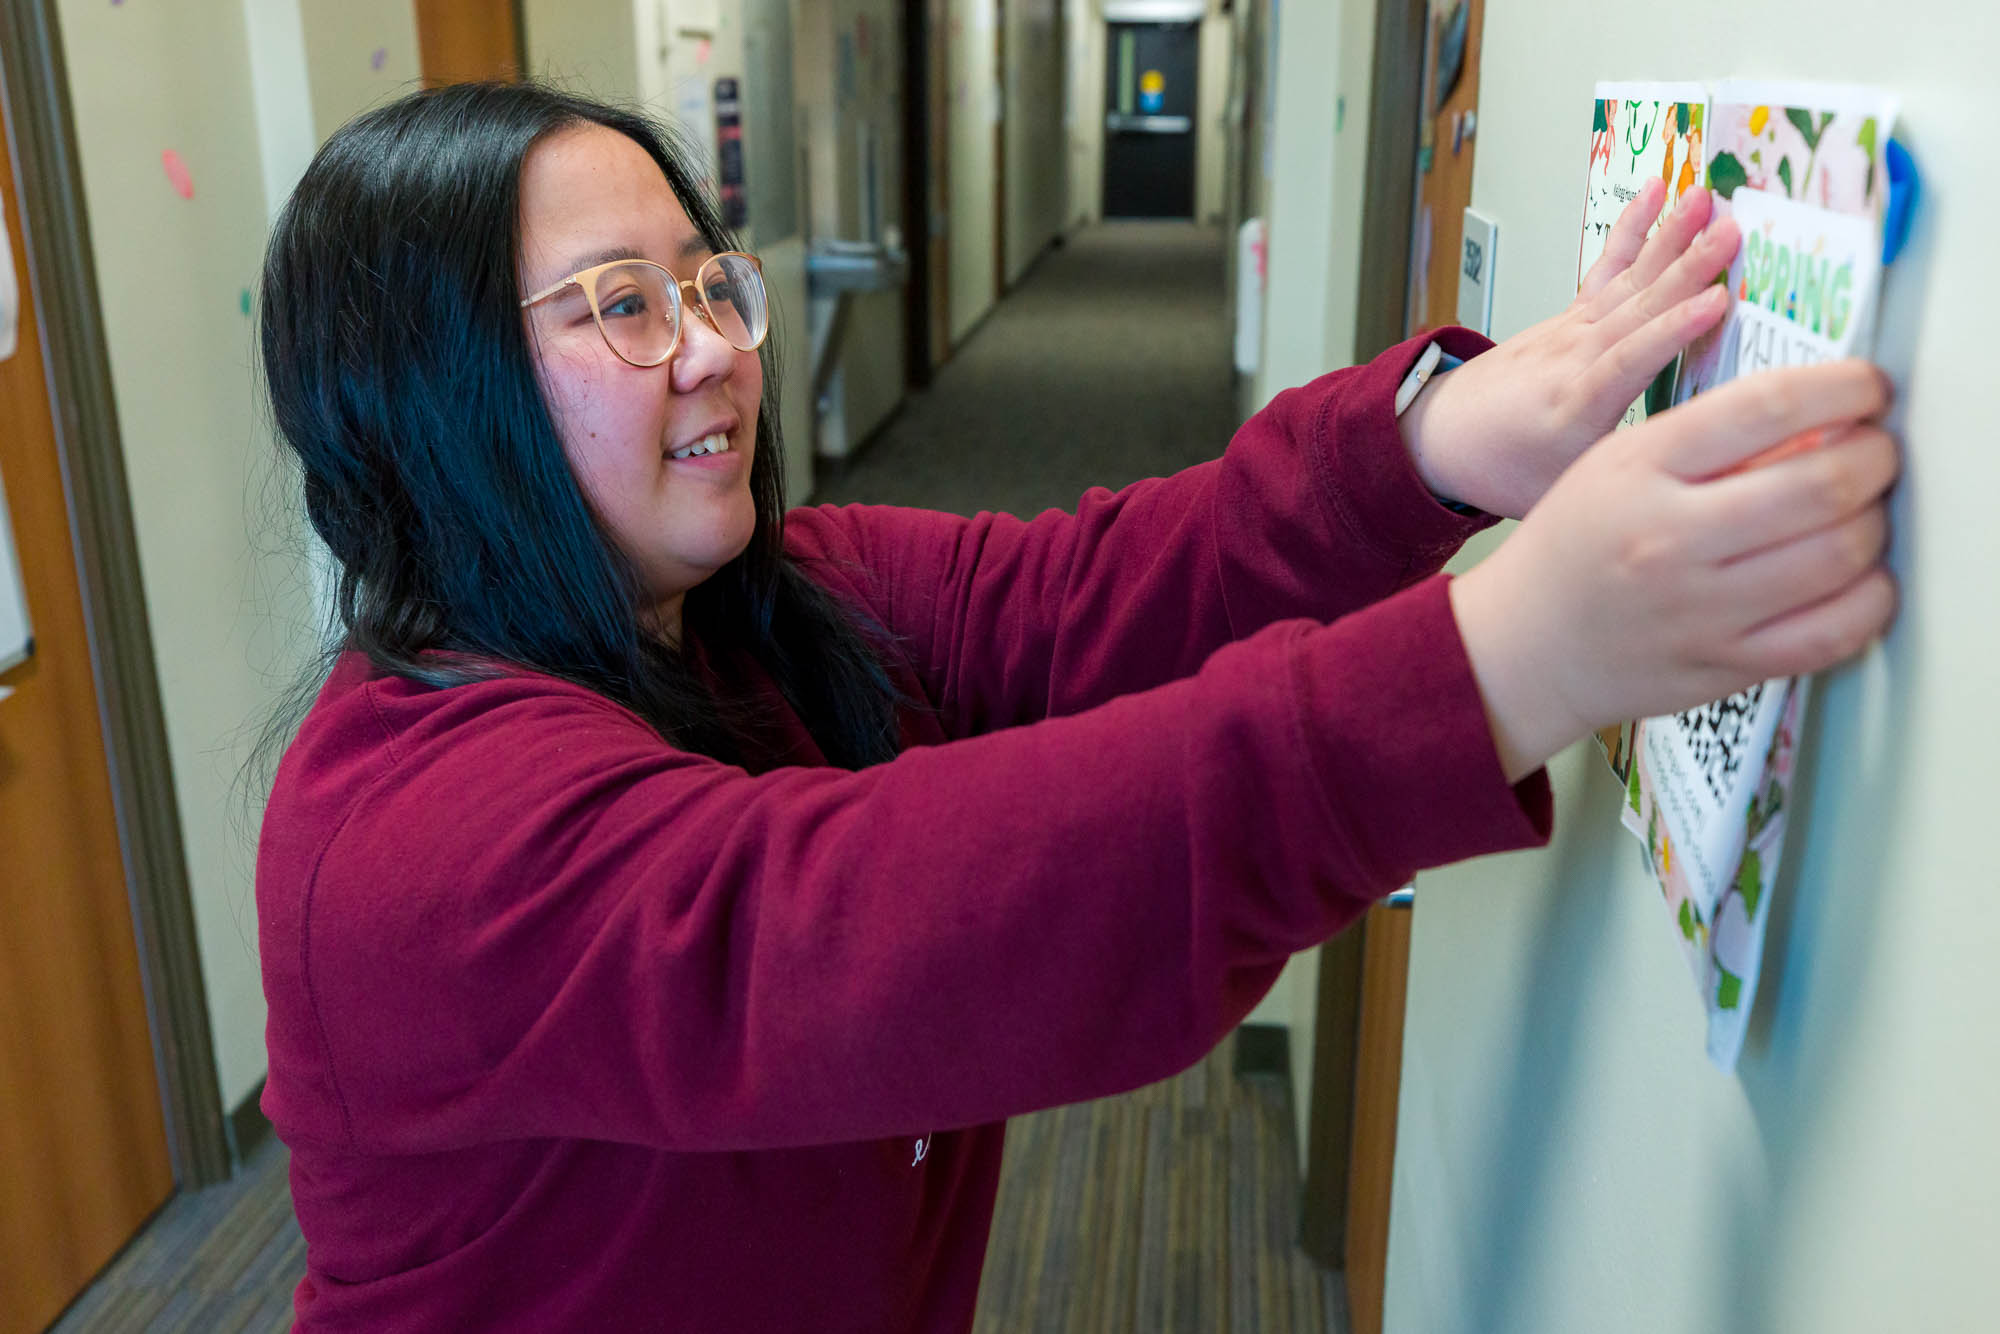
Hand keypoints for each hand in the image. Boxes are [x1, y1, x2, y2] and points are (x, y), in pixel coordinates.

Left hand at [1401, 178, 1740, 518]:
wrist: (1440, 439)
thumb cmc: (1506, 472)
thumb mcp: (1566, 498)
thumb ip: (1627, 482)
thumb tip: (1696, 477)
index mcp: (1573, 411)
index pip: (1628, 363)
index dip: (1671, 333)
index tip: (1715, 304)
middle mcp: (1572, 361)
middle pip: (1638, 308)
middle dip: (1687, 268)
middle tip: (1732, 231)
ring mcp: (1571, 331)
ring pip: (1630, 280)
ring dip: (1671, 239)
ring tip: (1706, 199)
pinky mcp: (1572, 316)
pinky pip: (1608, 266)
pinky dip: (1633, 228)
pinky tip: (1657, 193)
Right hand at [1448, 360, 1899, 781]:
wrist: (1524, 644)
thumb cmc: (1574, 548)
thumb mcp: (1619, 463)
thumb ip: (1713, 439)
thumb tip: (1825, 418)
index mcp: (1640, 469)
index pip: (1770, 406)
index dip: (1846, 388)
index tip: (1869, 388)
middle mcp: (1670, 538)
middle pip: (1823, 483)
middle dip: (1879, 456)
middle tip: (1880, 450)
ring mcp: (1699, 609)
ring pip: (1842, 555)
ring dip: (1878, 522)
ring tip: (1867, 510)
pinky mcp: (1723, 665)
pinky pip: (1833, 632)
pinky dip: (1872, 599)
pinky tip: (1863, 578)